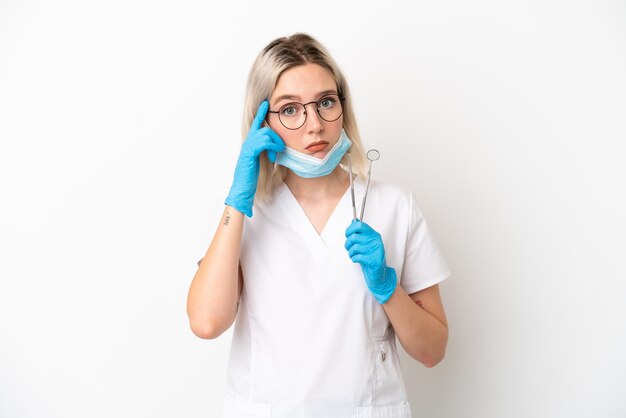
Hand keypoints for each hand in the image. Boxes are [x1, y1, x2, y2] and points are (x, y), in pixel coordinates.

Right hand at [225, 100, 284, 216]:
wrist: (242, 187)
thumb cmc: (252, 175)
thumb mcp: (261, 160)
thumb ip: (266, 151)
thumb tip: (278, 147)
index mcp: (251, 142)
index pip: (256, 123)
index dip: (261, 112)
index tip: (266, 102)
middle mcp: (248, 141)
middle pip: (265, 128)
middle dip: (276, 138)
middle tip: (280, 150)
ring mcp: (247, 146)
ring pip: (265, 134)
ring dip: (275, 144)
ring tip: (276, 155)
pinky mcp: (249, 153)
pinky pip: (263, 142)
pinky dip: (271, 148)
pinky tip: (272, 158)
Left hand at [344, 220, 397, 303]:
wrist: (378, 275)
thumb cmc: (369, 258)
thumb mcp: (364, 243)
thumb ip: (359, 233)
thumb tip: (353, 221)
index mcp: (373, 235)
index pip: (360, 225)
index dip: (350, 229)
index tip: (347, 234)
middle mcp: (376, 241)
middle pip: (354, 237)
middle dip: (348, 244)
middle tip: (349, 248)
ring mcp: (376, 250)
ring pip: (355, 248)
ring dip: (351, 253)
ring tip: (354, 255)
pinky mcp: (374, 260)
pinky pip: (358, 257)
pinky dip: (354, 259)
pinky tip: (357, 260)